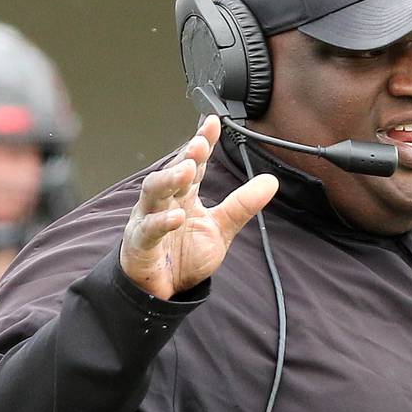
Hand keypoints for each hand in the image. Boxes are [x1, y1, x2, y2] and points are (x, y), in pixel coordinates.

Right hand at [120, 115, 277, 299]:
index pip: (194, 163)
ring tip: (186, 171)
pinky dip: (160, 222)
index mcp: (184, 195)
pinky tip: (175, 217)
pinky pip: (147, 229)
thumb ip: (243, 205)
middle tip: (199, 144)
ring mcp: (148, 219)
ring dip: (168, 180)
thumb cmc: (185, 254)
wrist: (164, 290)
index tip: (213, 122)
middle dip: (184, 157)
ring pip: (153, 193)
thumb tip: (271, 181)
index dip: (202, 142)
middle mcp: (164, 202)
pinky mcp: (139, 244)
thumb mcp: (221, 227)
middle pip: (172, 173)